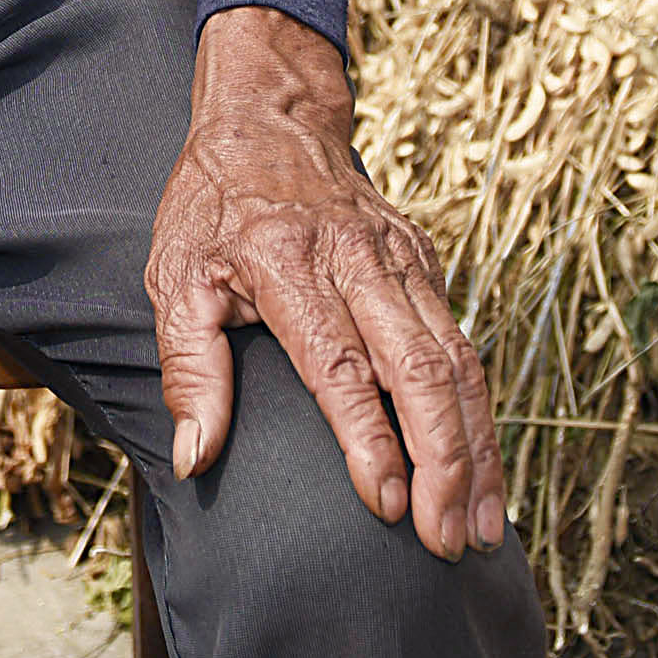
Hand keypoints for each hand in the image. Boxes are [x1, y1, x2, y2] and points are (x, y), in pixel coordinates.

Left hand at [146, 6, 506, 560]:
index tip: (387, 505)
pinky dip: (478, 413)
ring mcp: (400, 258)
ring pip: (456, 361)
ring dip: (475, 449)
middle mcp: (356, 258)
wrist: (269, 117)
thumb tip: (195, 457)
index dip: (369, 439)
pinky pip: (463, 344)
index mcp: (287, 261)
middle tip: (447, 540)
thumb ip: (188, 368)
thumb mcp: (174, 276)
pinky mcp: (425, 261)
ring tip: (479, 528)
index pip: (341, 365)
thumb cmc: (212, 205)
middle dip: (443, 461)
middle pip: (419, 368)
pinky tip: (483, 472)